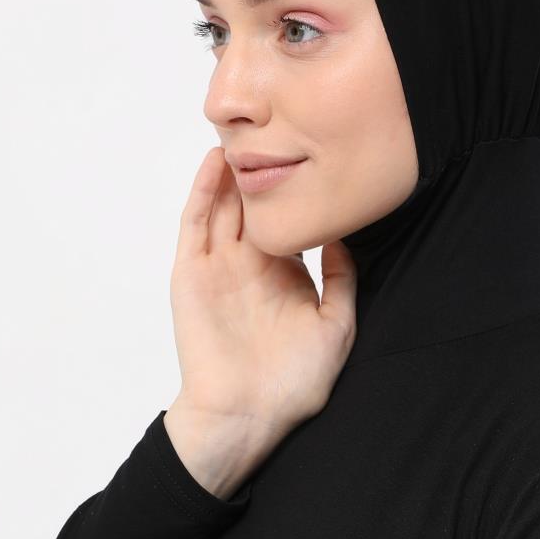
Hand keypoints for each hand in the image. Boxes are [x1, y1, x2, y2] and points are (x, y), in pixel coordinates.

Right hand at [168, 146, 357, 462]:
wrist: (246, 416)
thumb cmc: (292, 384)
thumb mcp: (336, 327)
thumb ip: (342, 281)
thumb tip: (348, 237)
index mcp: (284, 275)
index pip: (289, 218)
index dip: (298, 187)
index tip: (318, 149)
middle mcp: (250, 265)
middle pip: (253, 203)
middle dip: (261, 166)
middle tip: (278, 123)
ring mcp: (219, 267)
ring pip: (224, 205)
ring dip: (231, 170)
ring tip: (244, 130)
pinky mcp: (191, 274)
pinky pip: (196, 224)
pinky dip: (203, 191)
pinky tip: (215, 163)